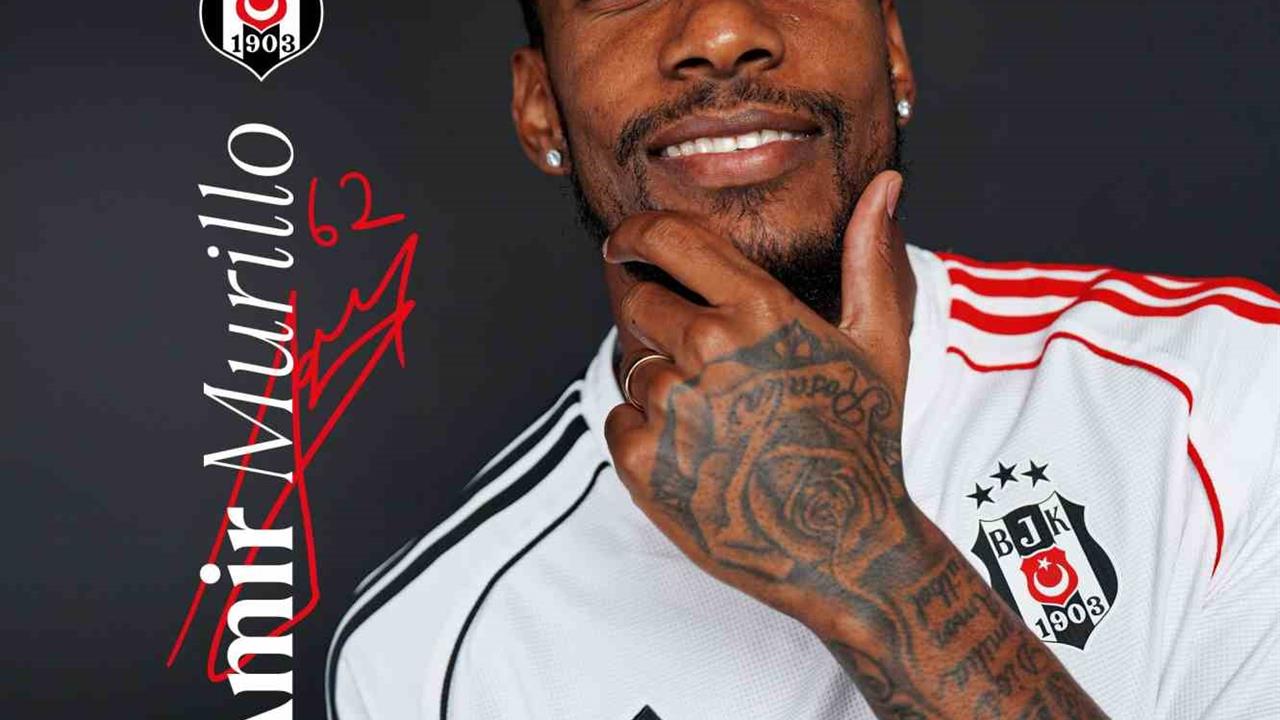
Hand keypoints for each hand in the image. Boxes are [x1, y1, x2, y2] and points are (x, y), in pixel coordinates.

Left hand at [603, 170, 914, 623]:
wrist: (844, 548)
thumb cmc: (864, 441)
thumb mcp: (879, 344)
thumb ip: (869, 257)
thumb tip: (886, 182)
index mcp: (759, 311)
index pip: (667, 238)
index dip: (634, 233)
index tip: (623, 243)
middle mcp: (709, 350)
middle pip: (637, 302)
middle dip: (653, 319)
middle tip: (696, 360)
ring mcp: (672, 407)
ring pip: (633, 366)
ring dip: (660, 383)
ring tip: (717, 422)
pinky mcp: (642, 460)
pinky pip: (620, 419)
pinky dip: (646, 432)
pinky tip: (699, 454)